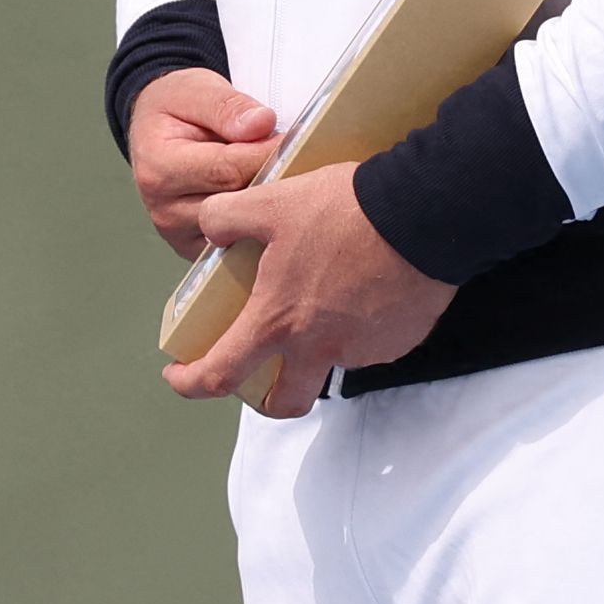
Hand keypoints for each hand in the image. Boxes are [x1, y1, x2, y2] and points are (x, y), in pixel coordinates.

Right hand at [125, 70, 282, 256]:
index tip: (294, 138)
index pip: (229, 169)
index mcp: (159, 168)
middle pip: (238, 201)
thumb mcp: (195, 90)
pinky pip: (238, 241)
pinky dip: (257, 222)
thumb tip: (261, 124)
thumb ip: (227, 106)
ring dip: (267, 203)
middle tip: (301, 159)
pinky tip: (268, 199)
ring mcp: (179, 234)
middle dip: (272, 178)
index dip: (268, 152)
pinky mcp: (195, 248)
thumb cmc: (175, 108)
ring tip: (285, 176)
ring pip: (243, 226)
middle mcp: (164, 209)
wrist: (155, 130)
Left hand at [161, 166, 456, 420]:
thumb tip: (210, 229)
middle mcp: (319, 347)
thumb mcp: (271, 201)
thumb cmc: (344, 210)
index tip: (179, 377)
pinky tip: (369, 286)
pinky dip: (362, 324)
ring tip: (330, 295)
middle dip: (267, 399)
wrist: (424, 214)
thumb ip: (226, 217)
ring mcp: (363, 348)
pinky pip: (373, 341)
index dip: (192, 382)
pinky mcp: (400, 339)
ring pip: (333, 361)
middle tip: (262, 375)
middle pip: (285, 402)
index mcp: (278, 320)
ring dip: (322, 343)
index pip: (221, 373)